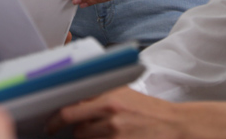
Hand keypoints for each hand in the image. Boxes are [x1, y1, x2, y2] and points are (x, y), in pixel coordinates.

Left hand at [51, 90, 225, 138]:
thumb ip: (100, 93)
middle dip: (59, 125)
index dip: (55, 109)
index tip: (49, 116)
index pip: (71, 97)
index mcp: (109, 91)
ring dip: (82, 136)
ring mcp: (113, 130)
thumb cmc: (150, 111)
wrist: (176, 126)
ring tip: (93, 133)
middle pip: (70, 119)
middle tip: (53, 128)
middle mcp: (108, 108)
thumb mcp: (125, 93)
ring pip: (81, 137)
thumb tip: (72, 98)